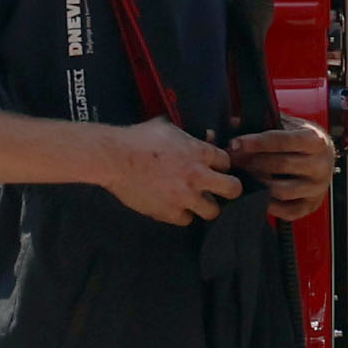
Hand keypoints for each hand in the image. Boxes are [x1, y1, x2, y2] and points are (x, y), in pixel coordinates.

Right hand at [93, 118, 249, 225]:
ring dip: (205, 206)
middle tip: (219, 189)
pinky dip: (182, 215)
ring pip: (213, 211)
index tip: (213, 167)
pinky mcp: (169, 212)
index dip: (220, 165)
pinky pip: (186, 220)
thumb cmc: (137, 139)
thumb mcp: (167, 127)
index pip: (227, 162)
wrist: (114, 158)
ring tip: (195, 202)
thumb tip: (199, 136)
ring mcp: (185, 197)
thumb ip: (187, 135)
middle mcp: (198, 176)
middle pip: (233, 189)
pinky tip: (174, 207)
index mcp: (199, 152)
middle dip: (229, 188)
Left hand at [231, 122, 338, 223]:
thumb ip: (264, 121)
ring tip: (243, 176)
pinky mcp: (313, 204)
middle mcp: (321, 165)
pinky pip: (288, 211)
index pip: (281, 140)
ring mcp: (318, 187)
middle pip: (279, 165)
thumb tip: (234, 121)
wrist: (325, 155)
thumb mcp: (289, 124)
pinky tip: (258, 194)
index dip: (255, 142)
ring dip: (258, 184)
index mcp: (316, 140)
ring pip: (281, 191)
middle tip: (234, 160)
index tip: (235, 144)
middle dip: (252, 162)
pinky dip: (270, 206)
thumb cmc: (302, 138)